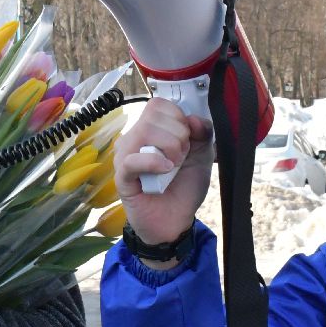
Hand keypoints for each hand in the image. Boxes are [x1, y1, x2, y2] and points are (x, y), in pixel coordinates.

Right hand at [116, 98, 213, 248]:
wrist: (176, 221)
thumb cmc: (183, 187)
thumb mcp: (202, 155)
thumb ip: (203, 133)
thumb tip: (194, 119)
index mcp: (150, 130)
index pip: (158, 105)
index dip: (177, 117)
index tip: (187, 138)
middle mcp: (134, 139)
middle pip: (152, 116)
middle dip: (177, 135)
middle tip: (181, 157)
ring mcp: (125, 157)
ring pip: (143, 132)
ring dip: (168, 147)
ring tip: (173, 165)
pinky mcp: (122, 177)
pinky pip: (132, 160)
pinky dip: (153, 161)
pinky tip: (166, 170)